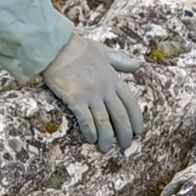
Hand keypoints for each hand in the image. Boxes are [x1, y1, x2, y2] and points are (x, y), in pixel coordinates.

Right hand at [40, 33, 144, 151]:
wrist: (56, 46)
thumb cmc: (77, 47)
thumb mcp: (103, 51)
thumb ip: (120, 60)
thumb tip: (137, 65)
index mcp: (113, 78)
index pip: (130, 102)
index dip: (136, 118)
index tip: (139, 131)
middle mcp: (105, 88)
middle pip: (120, 116)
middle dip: (125, 133)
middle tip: (125, 145)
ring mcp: (90, 94)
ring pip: (104, 122)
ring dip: (107, 137)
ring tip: (106, 148)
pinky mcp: (75, 99)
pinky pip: (86, 120)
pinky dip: (90, 131)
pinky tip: (91, 139)